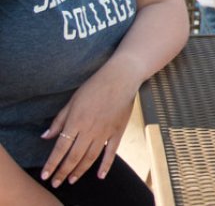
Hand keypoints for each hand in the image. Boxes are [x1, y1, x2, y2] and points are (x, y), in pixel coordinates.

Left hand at [39, 59, 139, 187]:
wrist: (121, 78)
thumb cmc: (94, 86)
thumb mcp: (72, 101)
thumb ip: (59, 121)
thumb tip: (46, 137)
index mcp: (76, 122)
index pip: (60, 148)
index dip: (52, 164)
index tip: (45, 175)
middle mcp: (89, 130)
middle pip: (74, 157)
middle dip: (63, 172)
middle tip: (56, 183)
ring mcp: (105, 132)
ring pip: (90, 157)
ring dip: (80, 171)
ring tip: (72, 180)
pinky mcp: (117, 131)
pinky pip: (111, 152)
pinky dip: (106, 165)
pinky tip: (100, 175)